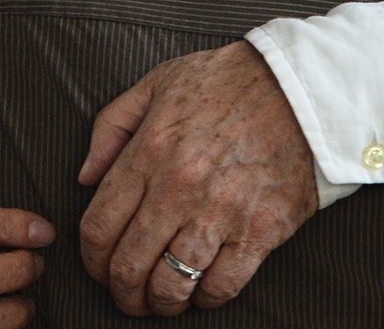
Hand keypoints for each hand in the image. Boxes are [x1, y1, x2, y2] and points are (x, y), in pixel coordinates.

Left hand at [77, 41, 315, 316]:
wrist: (299, 88)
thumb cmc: (224, 82)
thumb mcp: (154, 84)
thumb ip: (110, 128)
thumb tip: (84, 178)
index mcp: (148, 152)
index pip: (98, 227)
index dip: (90, 260)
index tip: (97, 267)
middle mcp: (178, 188)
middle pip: (129, 264)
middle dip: (119, 291)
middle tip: (125, 295)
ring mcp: (220, 214)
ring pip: (172, 284)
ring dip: (159, 303)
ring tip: (160, 300)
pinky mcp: (261, 232)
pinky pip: (223, 287)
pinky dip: (206, 300)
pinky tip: (200, 291)